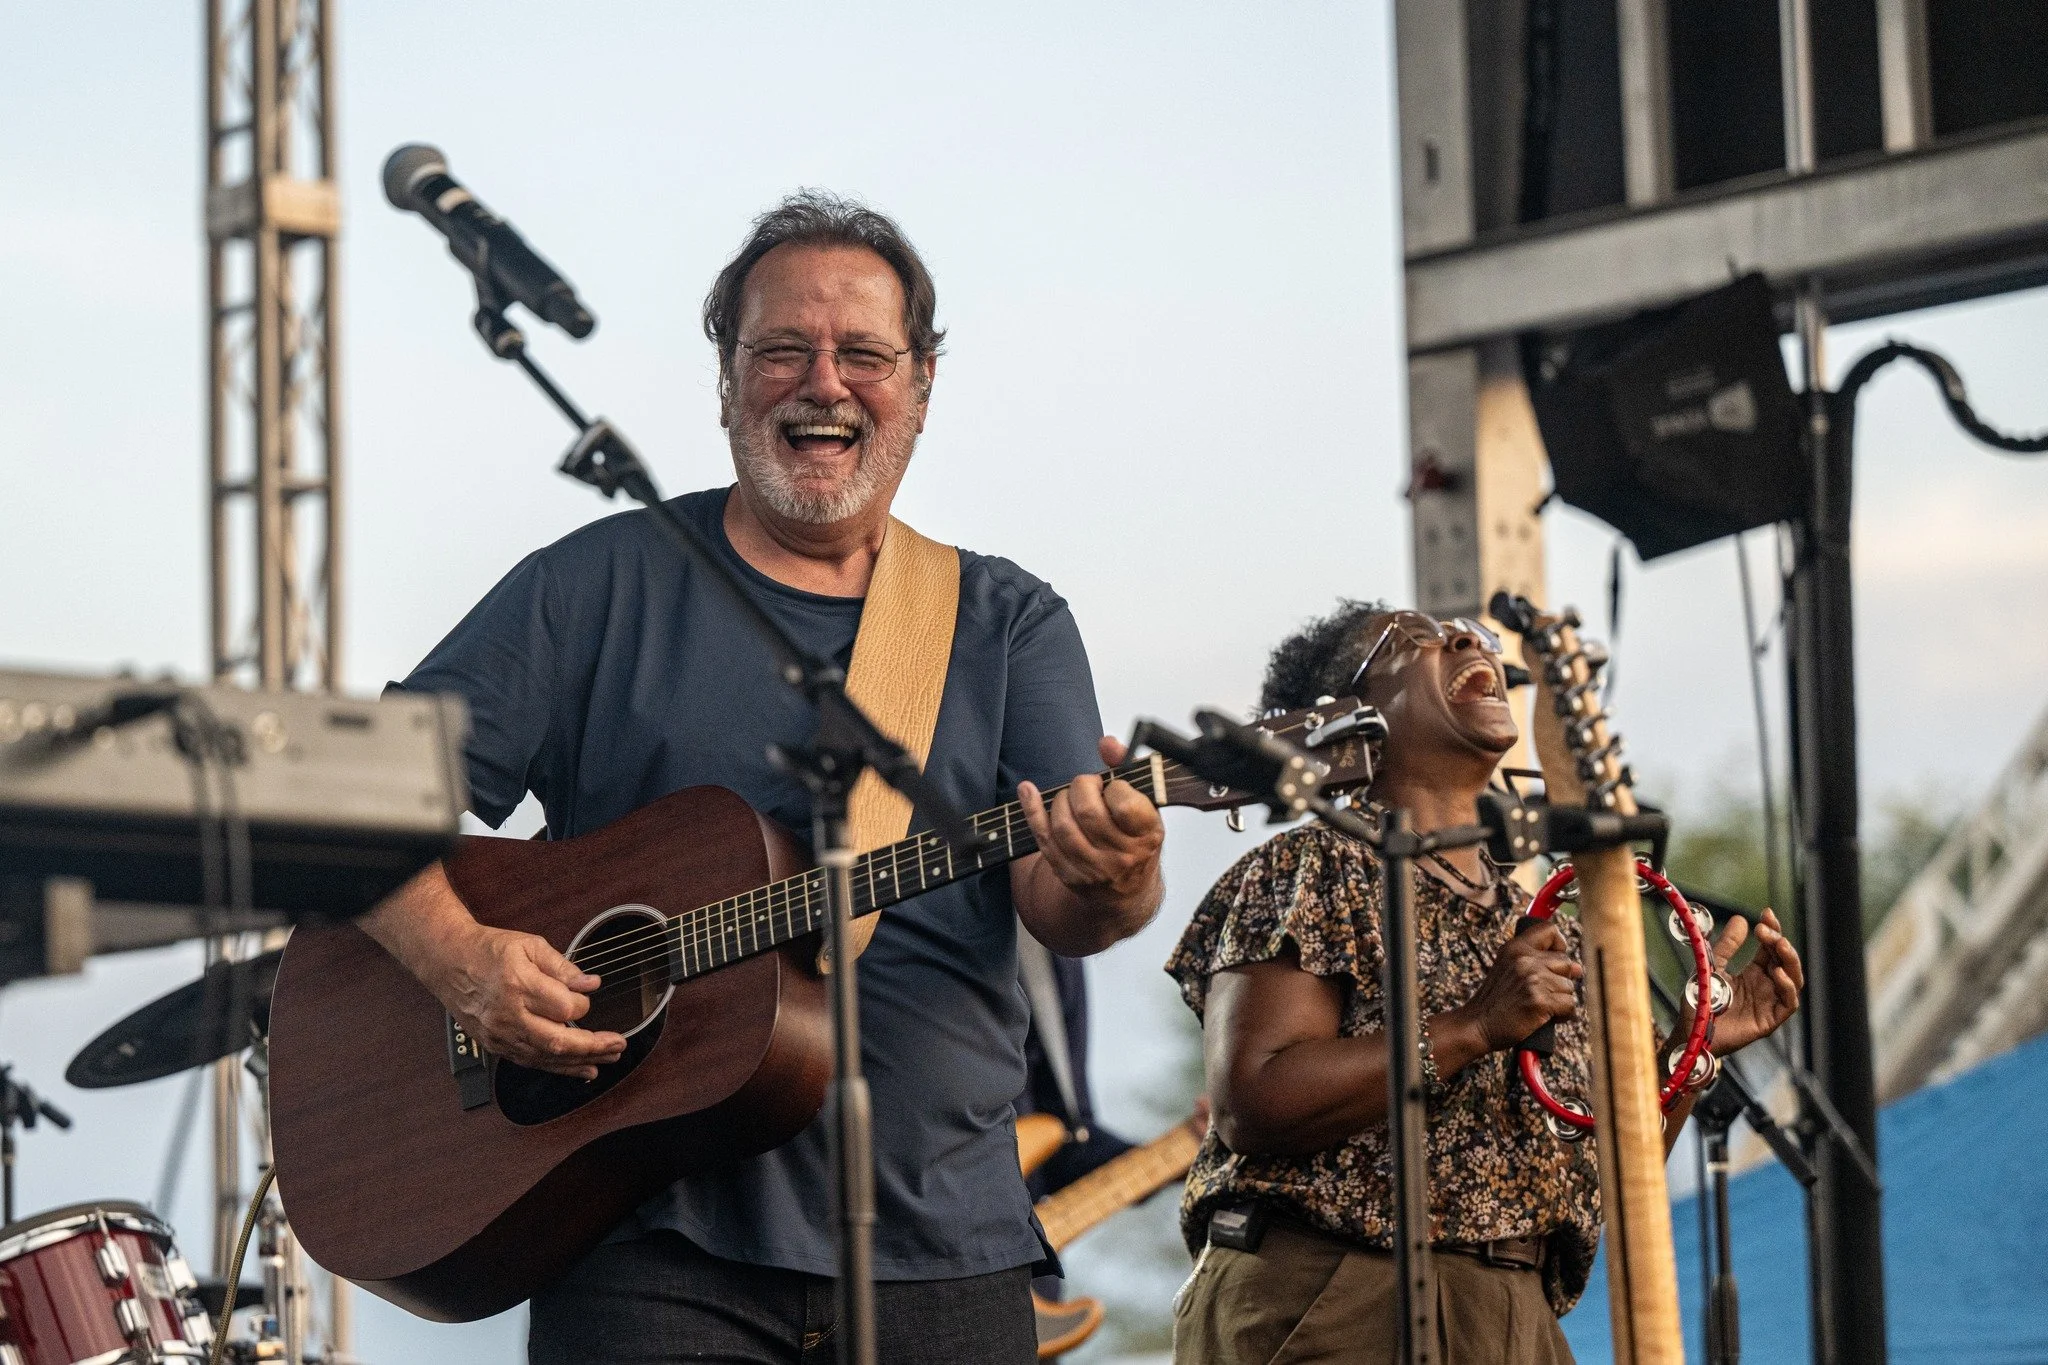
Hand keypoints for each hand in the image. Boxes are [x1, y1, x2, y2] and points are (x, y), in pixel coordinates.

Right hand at [426, 923, 627, 1080]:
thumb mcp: (530, 945)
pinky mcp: (495, 1045)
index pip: (563, 1006)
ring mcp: (500, 1034)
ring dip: (581, 1062)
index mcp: (519, 983)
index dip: (582, 1003)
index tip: (586, 995)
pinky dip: (559, 1068)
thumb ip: (563, 967)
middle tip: (618, 1045)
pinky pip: (531, 1062)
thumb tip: (591, 984)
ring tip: (607, 1060)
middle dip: (593, 1046)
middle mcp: (508, 1014)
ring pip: (546, 1058)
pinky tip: (581, 1069)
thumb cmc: (489, 951)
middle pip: (557, 1041)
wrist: (449, 962)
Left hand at [1017, 736, 1164, 909]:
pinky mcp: (1069, 874)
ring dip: (1061, 800)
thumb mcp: (1145, 804)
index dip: (1114, 787)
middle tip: (1087, 786)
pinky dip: (1032, 810)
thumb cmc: (1136, 839)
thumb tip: (1107, 743)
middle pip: (1088, 813)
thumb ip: (1126, 768)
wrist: (1127, 891)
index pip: (1124, 804)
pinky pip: (1043, 839)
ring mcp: (1094, 869)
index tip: (1113, 786)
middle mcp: (1123, 856)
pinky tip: (1027, 791)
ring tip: (1071, 797)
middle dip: (1081, 788)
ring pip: (1063, 826)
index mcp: (1147, 835)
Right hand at [1453, 920, 1583, 1052]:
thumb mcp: (1509, 969)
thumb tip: (1579, 968)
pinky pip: (1569, 1005)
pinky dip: (1562, 1015)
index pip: (1549, 930)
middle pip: (1566, 962)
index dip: (1558, 944)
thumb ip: (1540, 963)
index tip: (1553, 959)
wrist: (1477, 1024)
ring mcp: (1533, 979)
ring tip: (1538, 1006)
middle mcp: (1525, 959)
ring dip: (1560, 1000)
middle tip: (1540, 992)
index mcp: (1515, 948)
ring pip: (1569, 987)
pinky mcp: (1540, 1001)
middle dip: (1560, 980)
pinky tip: (1544, 1016)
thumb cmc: (1496, 1000)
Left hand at [1699, 907, 1802, 1054]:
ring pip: (1793, 979)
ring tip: (1778, 944)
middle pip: (1785, 960)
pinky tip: (1777, 972)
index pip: (1771, 948)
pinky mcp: (1770, 1020)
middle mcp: (1766, 986)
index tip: (1766, 913)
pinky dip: (1787, 986)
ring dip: (1789, 960)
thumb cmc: (1701, 1000)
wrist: (1691, 1029)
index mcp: (1754, 972)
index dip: (1772, 930)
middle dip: (1780, 941)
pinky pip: (1789, 1003)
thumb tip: (1741, 919)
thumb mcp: (1713, 965)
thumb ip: (1727, 945)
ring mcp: (1769, 1002)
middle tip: (1766, 929)